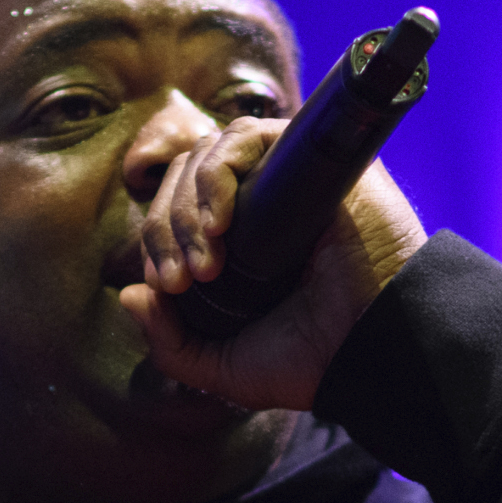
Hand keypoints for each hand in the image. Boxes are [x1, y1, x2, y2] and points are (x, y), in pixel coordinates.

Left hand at [120, 115, 426, 411]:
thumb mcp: (223, 366)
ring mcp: (285, 176)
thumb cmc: (311, 360)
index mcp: (238, 240)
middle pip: (182, 178)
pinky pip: (247, 136)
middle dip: (166, 229)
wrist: (372, 347)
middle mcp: (259, 201)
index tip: (168, 288)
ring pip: (207, 154)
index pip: (173, 211)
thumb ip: (170, 343)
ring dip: (189, 206)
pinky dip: (219, 172)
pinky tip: (221, 222)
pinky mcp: (311, 158)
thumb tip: (130, 293)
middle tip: (182, 280)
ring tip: (206, 260)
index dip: (156, 242)